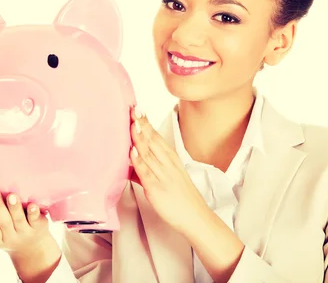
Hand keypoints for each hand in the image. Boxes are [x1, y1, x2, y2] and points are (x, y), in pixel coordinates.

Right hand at [0, 186, 60, 280]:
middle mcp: (9, 236)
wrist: (30, 245)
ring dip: (14, 208)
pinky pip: (37, 220)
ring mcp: (25, 231)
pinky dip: (34, 213)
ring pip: (19, 220)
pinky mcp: (39, 226)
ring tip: (10, 195)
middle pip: (3, 222)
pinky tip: (32, 204)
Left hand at [129, 106, 209, 233]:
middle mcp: (168, 164)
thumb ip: (147, 169)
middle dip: (142, 124)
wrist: (196, 218)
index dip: (147, 123)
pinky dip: (138, 161)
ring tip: (132, 123)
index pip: (157, 137)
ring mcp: (163, 176)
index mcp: (171, 159)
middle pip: (152, 140)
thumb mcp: (167, 177)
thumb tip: (130, 161)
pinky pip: (146, 173)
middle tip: (133, 109)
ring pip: (148, 153)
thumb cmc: (181, 198)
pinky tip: (132, 152)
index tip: (138, 109)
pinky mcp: (157, 189)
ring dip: (139, 137)